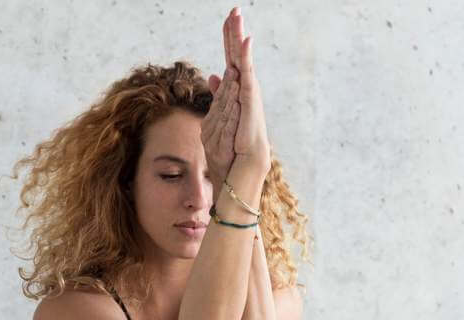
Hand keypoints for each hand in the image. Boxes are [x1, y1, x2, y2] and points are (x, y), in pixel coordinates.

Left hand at [207, 7, 270, 177]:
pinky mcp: (250, 100)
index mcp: (236, 88)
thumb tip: (213, 75)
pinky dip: (246, 57)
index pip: (231, 57)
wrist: (245, 161)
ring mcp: (248, 92)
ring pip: (243, 59)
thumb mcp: (222, 112)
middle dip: (235, 31)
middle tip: (235, 9)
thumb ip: (220, 92)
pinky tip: (246, 41)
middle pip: (237, 53)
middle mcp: (244, 87)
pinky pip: (247, 74)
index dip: (229, 37)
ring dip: (239, 38)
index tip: (228, 17)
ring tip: (237, 17)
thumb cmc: (236, 141)